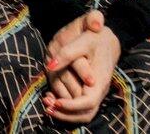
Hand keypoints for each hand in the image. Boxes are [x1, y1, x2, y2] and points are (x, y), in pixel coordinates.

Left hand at [43, 9, 120, 123]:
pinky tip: (49, 96)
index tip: (56, 102)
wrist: (103, 36)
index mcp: (100, 79)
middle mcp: (97, 89)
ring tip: (46, 102)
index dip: (72, 106)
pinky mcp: (84, 89)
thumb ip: (69, 51)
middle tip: (46, 105)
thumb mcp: (83, 38)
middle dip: (64, 113)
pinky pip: (75, 105)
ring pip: (80, 113)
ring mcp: (91, 91)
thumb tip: (51, 65)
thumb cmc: (93, 36)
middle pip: (84, 113)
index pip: (88, 102)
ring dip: (62, 112)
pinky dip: (62, 105)